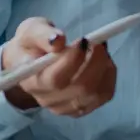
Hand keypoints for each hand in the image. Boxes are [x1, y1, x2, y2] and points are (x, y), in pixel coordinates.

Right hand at [0, 16, 116, 116]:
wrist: (31, 63)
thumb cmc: (31, 45)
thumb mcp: (30, 31)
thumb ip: (42, 35)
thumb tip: (58, 40)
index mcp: (31, 81)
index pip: (55, 80)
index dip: (73, 61)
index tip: (83, 40)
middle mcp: (47, 99)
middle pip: (80, 88)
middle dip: (95, 62)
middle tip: (98, 42)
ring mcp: (65, 107)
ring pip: (95, 93)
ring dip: (104, 68)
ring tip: (99, 49)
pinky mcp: (81, 108)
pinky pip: (104, 95)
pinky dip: (109, 76)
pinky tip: (103, 62)